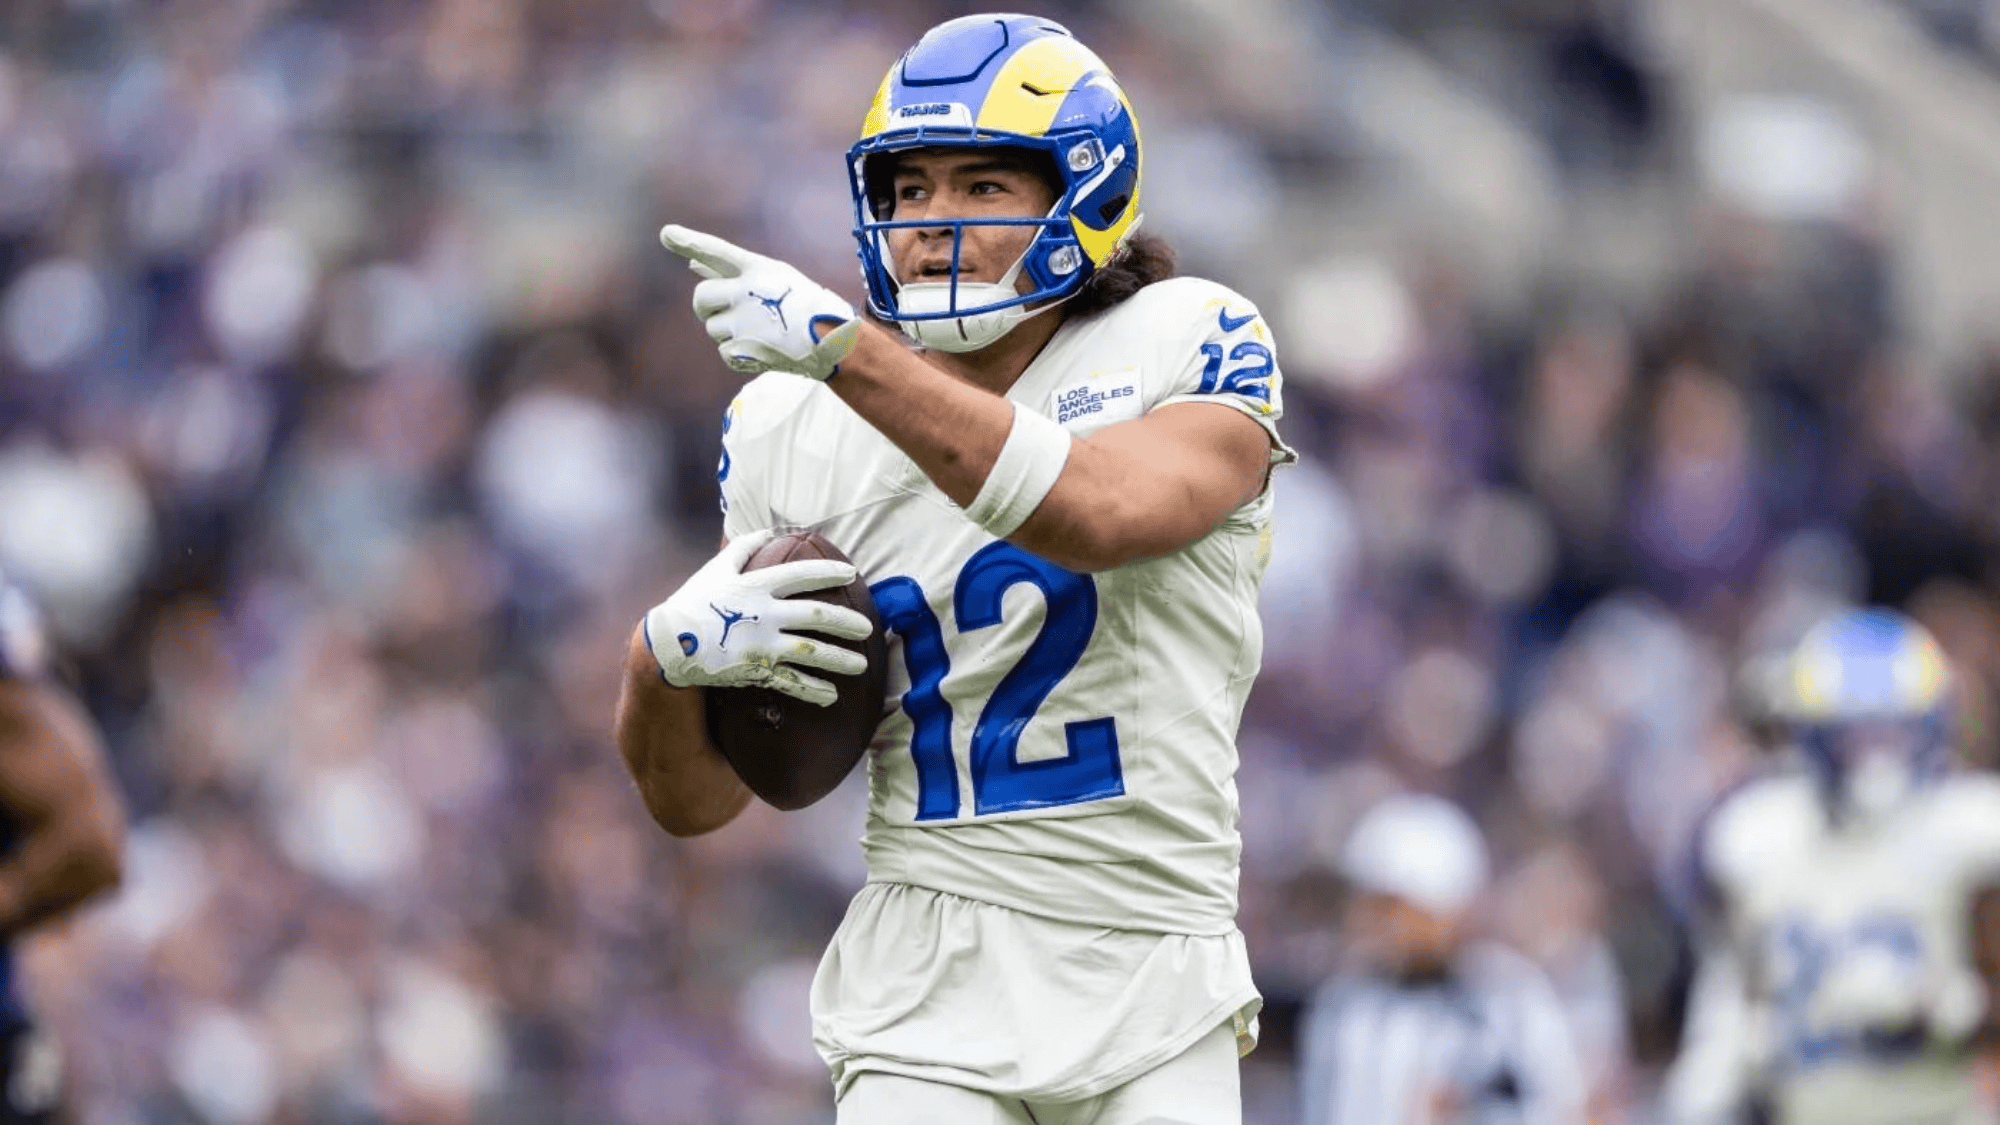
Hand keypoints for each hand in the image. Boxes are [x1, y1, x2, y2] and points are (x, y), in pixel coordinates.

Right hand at [643, 530, 873, 705]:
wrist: (669, 644)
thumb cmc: (694, 602)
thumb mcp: (716, 568)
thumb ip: (744, 547)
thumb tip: (770, 530)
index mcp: (756, 586)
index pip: (801, 575)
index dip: (829, 572)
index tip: (852, 573)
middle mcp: (765, 615)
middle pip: (816, 615)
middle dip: (846, 621)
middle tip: (867, 628)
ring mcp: (762, 645)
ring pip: (811, 652)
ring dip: (840, 659)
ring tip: (861, 665)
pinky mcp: (756, 671)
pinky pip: (791, 682)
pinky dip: (813, 690)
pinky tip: (831, 696)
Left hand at [659, 224, 862, 379]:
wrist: (831, 342)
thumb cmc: (802, 304)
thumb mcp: (771, 278)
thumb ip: (728, 272)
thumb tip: (691, 265)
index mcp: (757, 269)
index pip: (717, 251)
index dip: (690, 242)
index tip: (666, 234)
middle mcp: (746, 293)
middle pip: (701, 297)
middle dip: (707, 306)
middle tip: (729, 311)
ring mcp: (743, 323)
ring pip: (711, 327)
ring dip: (727, 330)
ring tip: (759, 331)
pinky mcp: (742, 350)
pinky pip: (723, 351)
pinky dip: (737, 353)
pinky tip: (761, 347)